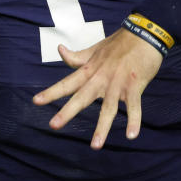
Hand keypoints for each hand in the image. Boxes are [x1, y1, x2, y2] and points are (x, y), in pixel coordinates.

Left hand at [32, 28, 163, 149]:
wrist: (144, 34)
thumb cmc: (119, 43)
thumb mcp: (95, 49)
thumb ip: (78, 56)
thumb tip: (59, 49)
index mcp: (90, 69)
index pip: (67, 82)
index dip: (51, 92)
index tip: (36, 101)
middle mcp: (101, 78)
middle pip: (82, 97)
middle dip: (67, 111)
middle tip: (54, 125)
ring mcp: (118, 83)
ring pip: (108, 108)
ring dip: (102, 128)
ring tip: (95, 146)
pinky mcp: (135, 86)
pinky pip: (134, 107)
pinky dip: (134, 120)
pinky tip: (131, 135)